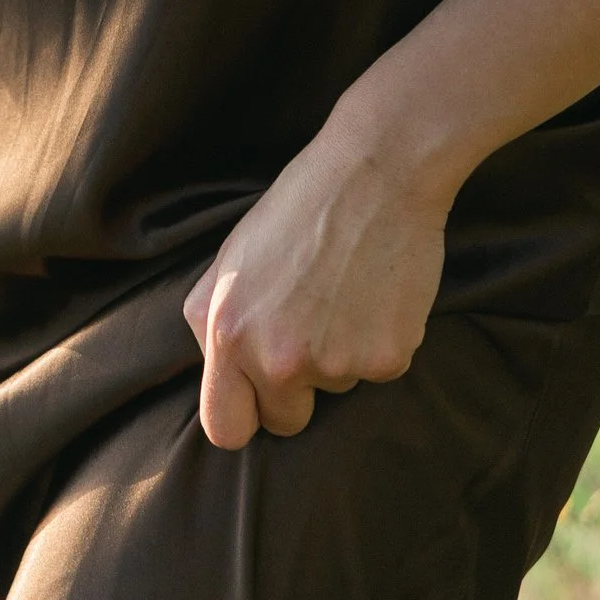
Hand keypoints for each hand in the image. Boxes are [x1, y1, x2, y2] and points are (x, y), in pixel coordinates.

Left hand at [180, 111, 450, 450]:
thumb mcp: (230, 260)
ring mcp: (335, 365)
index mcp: (230, 335)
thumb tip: (217, 377)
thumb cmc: (298, 207)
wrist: (377, 171)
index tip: (258, 399)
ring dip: (338, 354)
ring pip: (335, 388)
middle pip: (285, 421)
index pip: (226, 429)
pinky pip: (377, 371)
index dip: (244, 414)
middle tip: (310, 327)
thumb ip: (213, 325)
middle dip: (296, 389)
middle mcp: (278, 360)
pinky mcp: (387, 360)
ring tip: (343, 289)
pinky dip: (378, 341)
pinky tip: (376, 292)